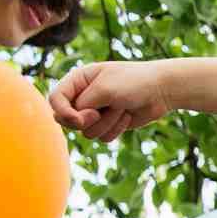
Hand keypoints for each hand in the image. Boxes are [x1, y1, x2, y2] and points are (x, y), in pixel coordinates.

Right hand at [49, 60, 171, 143]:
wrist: (161, 90)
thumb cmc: (133, 82)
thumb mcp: (104, 89)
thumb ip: (82, 104)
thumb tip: (71, 122)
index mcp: (78, 80)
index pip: (55, 99)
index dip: (62, 112)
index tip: (78, 119)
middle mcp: (84, 96)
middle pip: (67, 120)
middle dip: (85, 121)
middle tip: (99, 113)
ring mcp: (96, 112)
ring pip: (86, 132)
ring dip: (106, 123)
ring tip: (121, 108)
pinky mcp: (109, 124)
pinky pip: (102, 137)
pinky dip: (115, 129)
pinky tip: (127, 116)